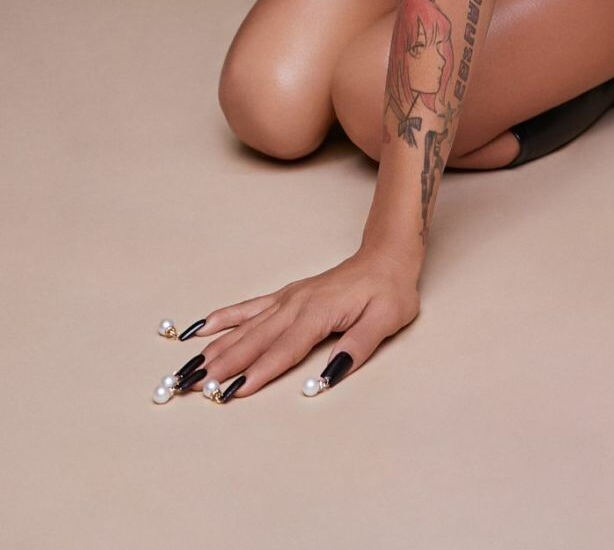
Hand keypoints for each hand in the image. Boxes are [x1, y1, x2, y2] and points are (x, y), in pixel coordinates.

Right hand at [164, 245, 419, 401]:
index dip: (259, 372)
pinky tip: (200, 328)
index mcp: (319, 312)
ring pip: (245, 327)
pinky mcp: (285, 296)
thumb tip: (328, 377)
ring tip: (187, 369)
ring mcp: (287, 298)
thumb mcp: (386, 320)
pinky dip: (223, 317)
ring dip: (216, 349)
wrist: (386, 256)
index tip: (234, 392)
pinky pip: (248, 307)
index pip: (285, 349)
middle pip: (255, 340)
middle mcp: (296, 304)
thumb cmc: (389, 291)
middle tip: (191, 387)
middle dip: (222, 366)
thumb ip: (357, 347)